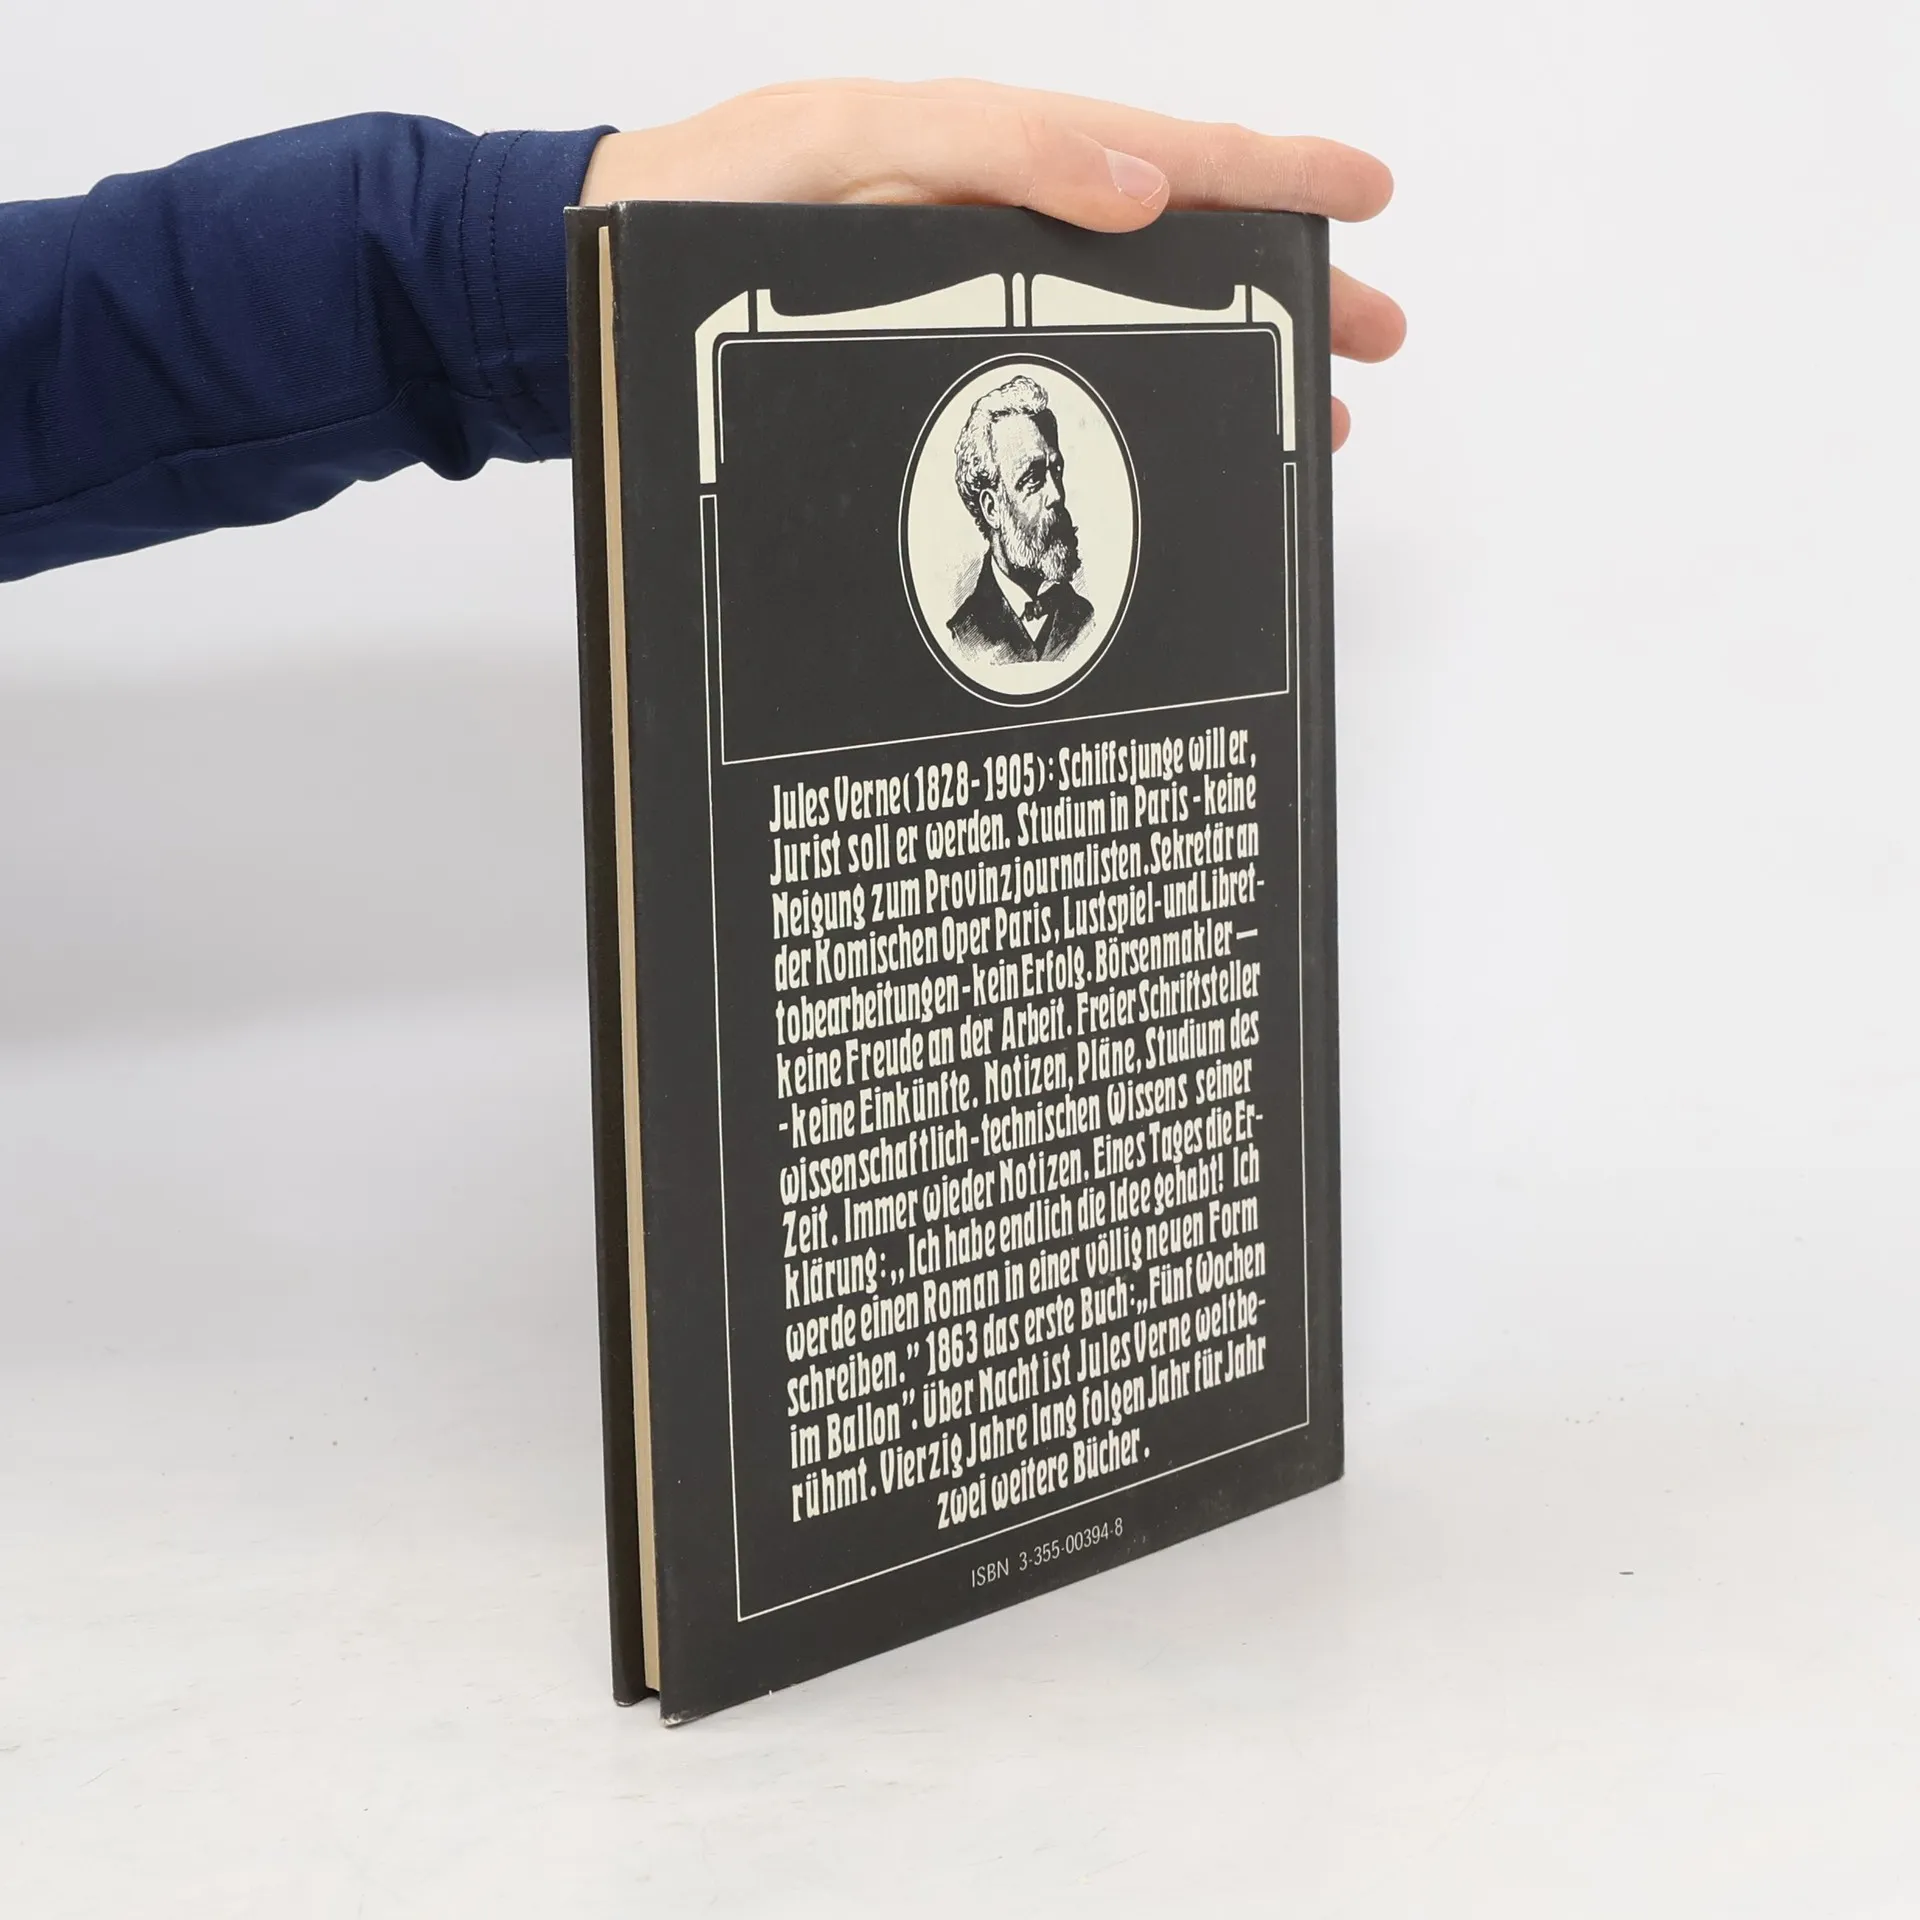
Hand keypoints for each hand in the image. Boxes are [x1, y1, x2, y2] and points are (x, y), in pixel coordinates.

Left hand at [582, 79, 1402, 448]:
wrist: (597, 275)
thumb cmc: (697, 199)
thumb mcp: (839, 142)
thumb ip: (990, 148)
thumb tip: (1137, 187)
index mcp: (984, 153)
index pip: (1160, 153)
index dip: (1269, 174)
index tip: (1364, 197)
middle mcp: (991, 225)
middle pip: (1170, 247)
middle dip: (1283, 284)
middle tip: (1377, 336)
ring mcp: (965, 299)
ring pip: (1126, 324)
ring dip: (1226, 363)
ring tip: (1315, 412)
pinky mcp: (928, 363)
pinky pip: (1055, 376)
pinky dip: (1129, 403)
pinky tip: (1170, 442)